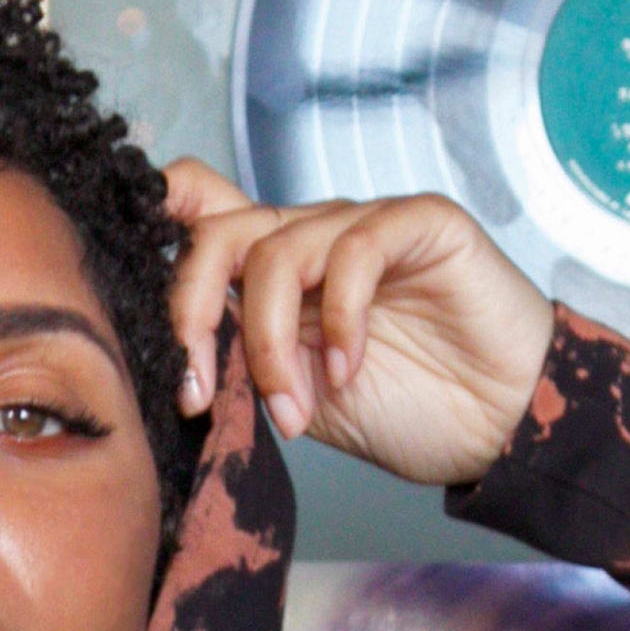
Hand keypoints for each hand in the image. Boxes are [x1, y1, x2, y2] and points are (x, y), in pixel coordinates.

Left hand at [163, 160, 553, 483]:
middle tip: (197, 389)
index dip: (153, 220)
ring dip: (270, 345)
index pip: (195, 207)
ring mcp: (364, 224)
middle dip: (190, 313)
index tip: (126, 293)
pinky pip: (355, 250)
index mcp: (273, 267)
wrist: (503, 423)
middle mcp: (311, 234)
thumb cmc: (409, 408)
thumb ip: (240, 360)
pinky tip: (350, 367)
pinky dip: (341, 319)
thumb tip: (172, 358)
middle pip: (216, 231)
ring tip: (296, 409)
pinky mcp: (421, 224)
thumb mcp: (297, 393)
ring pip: (277, 250)